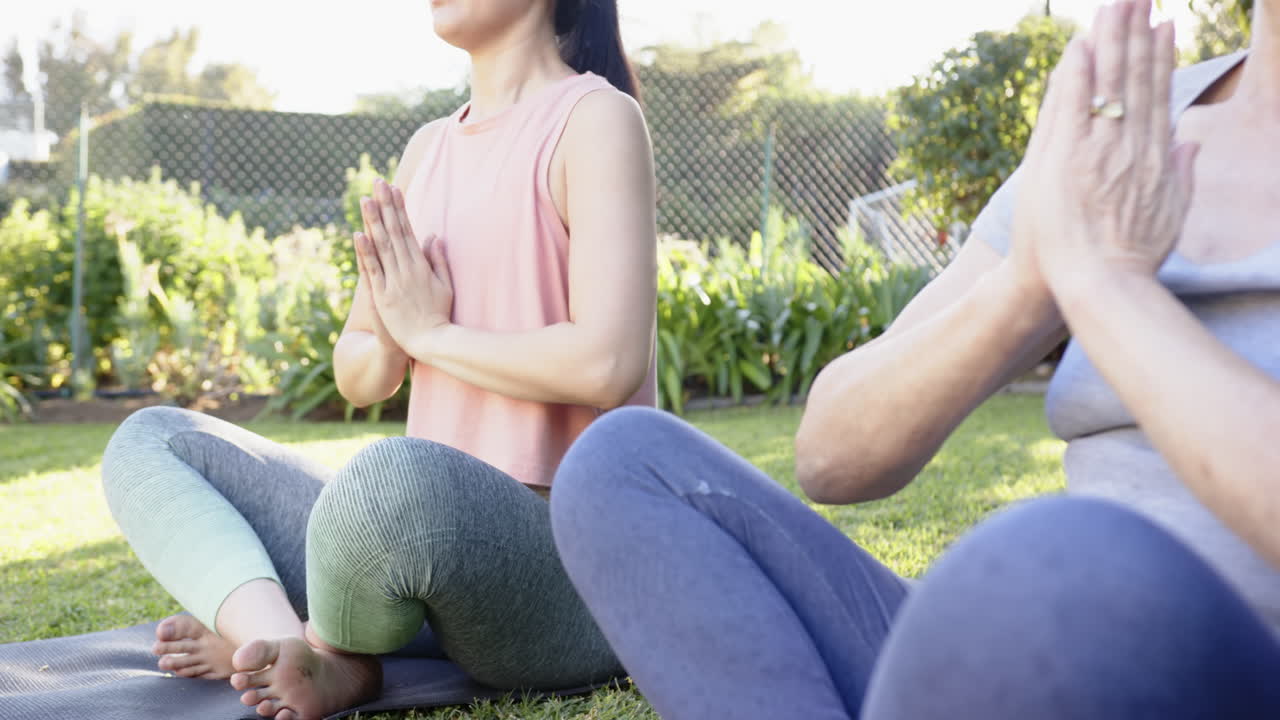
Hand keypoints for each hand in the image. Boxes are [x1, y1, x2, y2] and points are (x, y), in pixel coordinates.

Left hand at [356, 178, 453, 355]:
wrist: (431, 342)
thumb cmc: (440, 315)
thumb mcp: (446, 285)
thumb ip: (438, 260)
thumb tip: (432, 235)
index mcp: (422, 265)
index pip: (408, 230)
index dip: (400, 208)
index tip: (395, 189)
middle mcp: (407, 269)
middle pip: (394, 232)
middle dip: (386, 206)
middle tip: (378, 183)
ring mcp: (394, 282)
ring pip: (382, 246)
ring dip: (373, 222)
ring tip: (366, 200)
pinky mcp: (382, 296)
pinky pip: (373, 271)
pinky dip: (366, 253)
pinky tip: (359, 235)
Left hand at [1012, 0, 1198, 295]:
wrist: (1098, 286)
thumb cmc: (1130, 261)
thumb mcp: (1170, 216)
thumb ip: (1183, 175)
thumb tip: (1192, 144)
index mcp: (1156, 156)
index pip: (1158, 94)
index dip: (1161, 56)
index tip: (1164, 25)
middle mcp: (1130, 145)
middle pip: (1135, 77)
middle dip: (1137, 31)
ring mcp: (1097, 149)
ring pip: (1105, 82)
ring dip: (1109, 39)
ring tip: (1115, 3)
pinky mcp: (1065, 158)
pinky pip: (1071, 105)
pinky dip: (1076, 74)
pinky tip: (1079, 44)